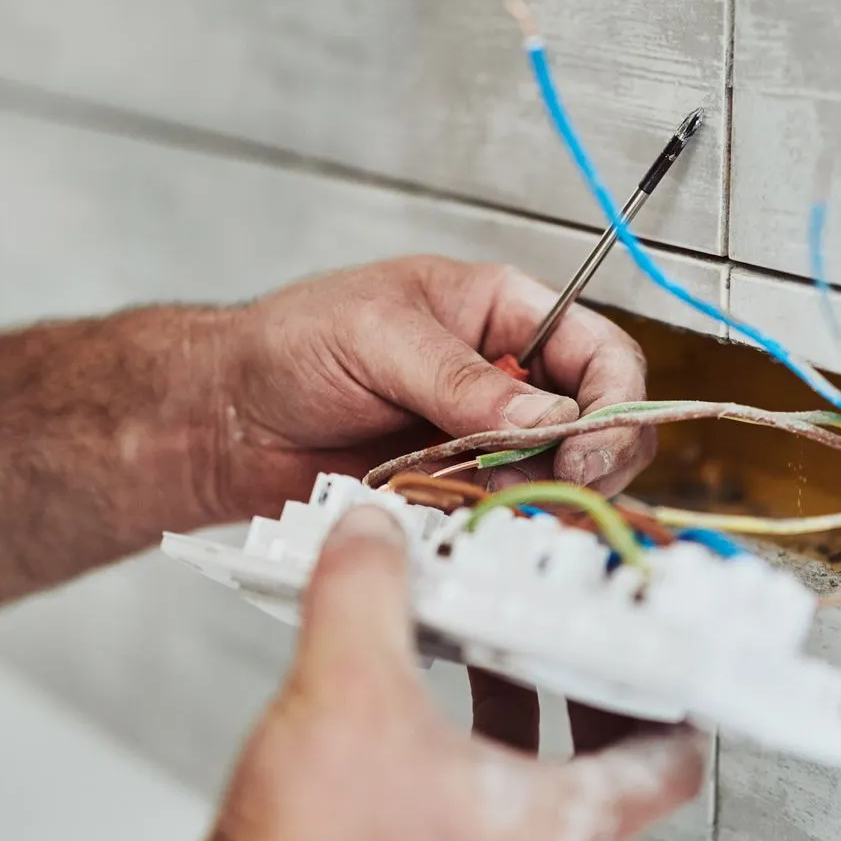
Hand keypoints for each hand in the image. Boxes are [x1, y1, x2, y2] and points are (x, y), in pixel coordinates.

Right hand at [177, 506, 706, 840]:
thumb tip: (376, 533)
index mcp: (558, 831)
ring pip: (533, 795)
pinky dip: (465, 761)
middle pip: (606, 770)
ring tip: (482, 650)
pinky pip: (476, 823)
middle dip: (585, 686)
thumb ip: (368, 590)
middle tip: (568, 625)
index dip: (682, 693)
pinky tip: (405, 720)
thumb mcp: (348, 685)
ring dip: (518, 719)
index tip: (670, 644)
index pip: (672, 763)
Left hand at [204, 256, 655, 516]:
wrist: (225, 419)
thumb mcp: (377, 337)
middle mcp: (511, 379)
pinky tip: (456, 517)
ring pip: (561, 482)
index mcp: (505, 313)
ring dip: (536, 498)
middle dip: (589, 462)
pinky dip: (494, 526)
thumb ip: (462, 379)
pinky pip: (506, 518)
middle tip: (552, 487)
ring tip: (480, 495)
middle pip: (601, 427)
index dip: (615, 402)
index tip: (586, 446)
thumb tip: (546, 416)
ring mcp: (489, 443)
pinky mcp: (460, 494)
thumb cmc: (289, 346)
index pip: (603, 354)